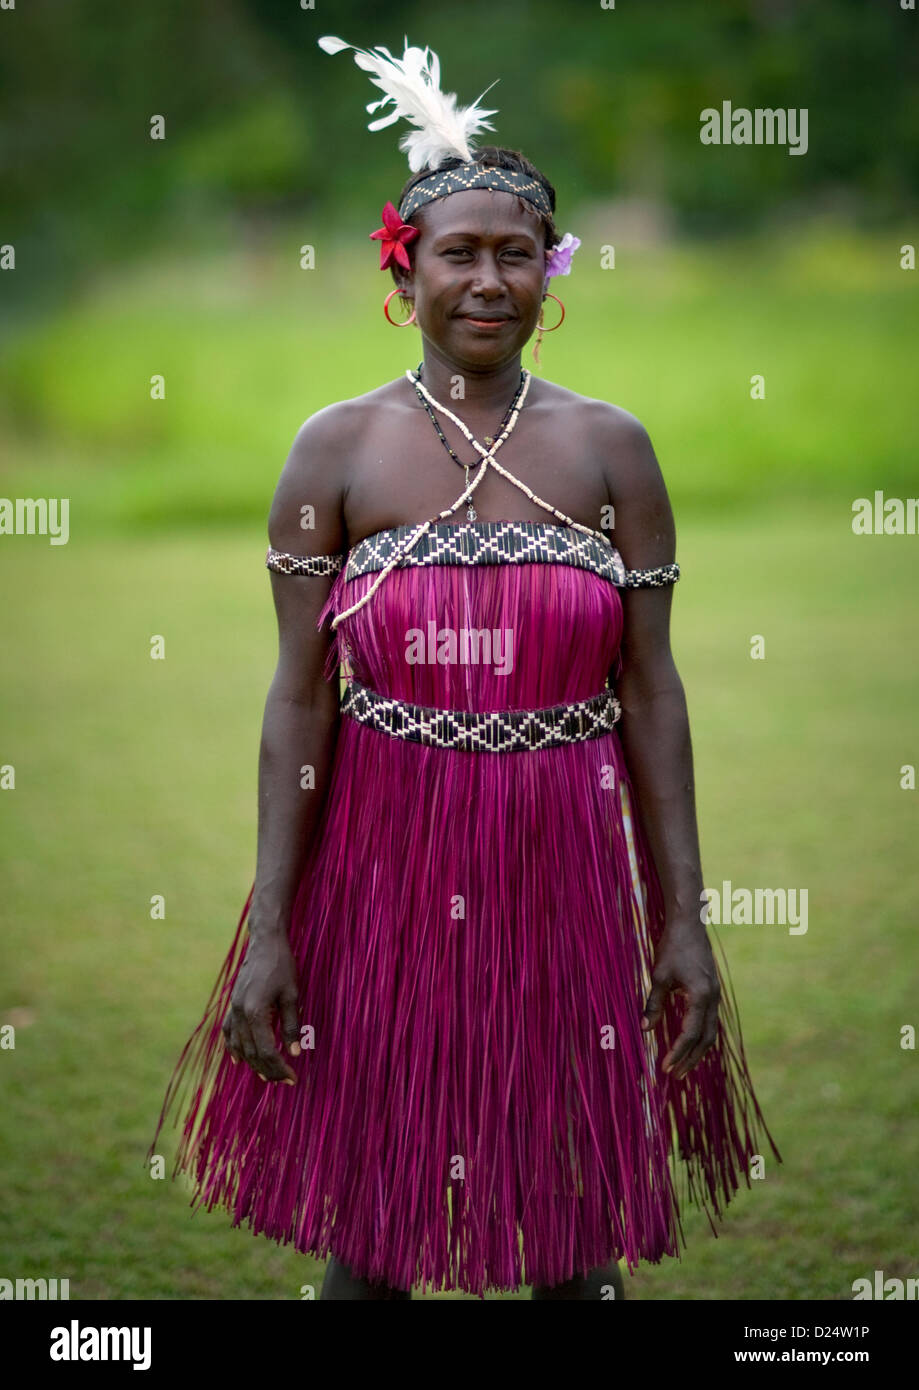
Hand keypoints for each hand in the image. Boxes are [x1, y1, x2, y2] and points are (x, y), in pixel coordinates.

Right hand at [222, 931, 299, 1082]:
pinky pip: (229, 1032)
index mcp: (255, 1012)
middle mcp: (240, 1014)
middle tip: (285, 1080)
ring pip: (239, 1046)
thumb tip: (295, 1053)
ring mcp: (233, 1009)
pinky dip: (233, 1048)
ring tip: (267, 1075)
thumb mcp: (292, 995)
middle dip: (268, 1069)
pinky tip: (238, 1060)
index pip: (267, 1051)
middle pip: (252, 1052)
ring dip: (253, 1063)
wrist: (265, 942)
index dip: (280, 1067)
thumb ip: (292, 1026)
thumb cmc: (282, 966)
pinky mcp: (232, 1004)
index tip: (293, 1078)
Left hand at [641, 923, 720, 1078]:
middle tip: (675, 1075)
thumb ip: (654, 1004)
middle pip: (706, 1039)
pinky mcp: (712, 991)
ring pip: (711, 1032)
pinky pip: (710, 1020)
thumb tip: (645, 1030)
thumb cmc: (673, 946)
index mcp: (701, 996)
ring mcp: (715, 995)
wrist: (689, 924)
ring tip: (682, 1065)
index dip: (677, 1053)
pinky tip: (688, 1042)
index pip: (690, 1034)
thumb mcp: (659, 976)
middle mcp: (712, 999)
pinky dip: (700, 1036)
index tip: (664, 1067)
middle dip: (691, 1059)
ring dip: (697, 1050)